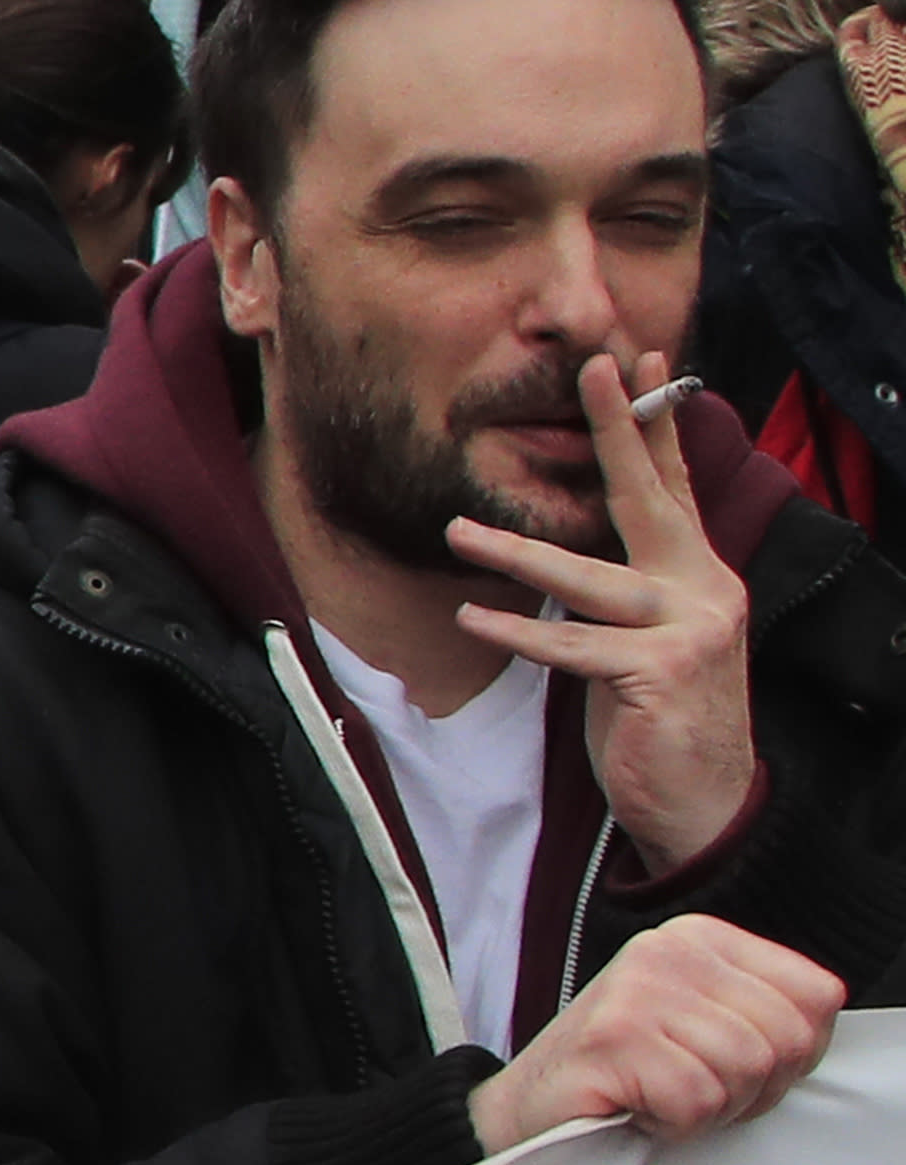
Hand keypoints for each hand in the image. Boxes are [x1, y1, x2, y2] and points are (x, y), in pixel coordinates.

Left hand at [447, 350, 760, 865]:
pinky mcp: (663, 673)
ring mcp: (691, 630)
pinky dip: (520, 634)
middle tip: (590, 371)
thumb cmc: (660, 717)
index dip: (654, 425)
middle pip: (651, 500)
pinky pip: (575, 646)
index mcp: (699, 575)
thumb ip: (621, 590)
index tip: (638, 363)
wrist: (703, 801)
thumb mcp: (646, 639)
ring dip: (518, 554)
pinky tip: (473, 617)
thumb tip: (563, 553)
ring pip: (591, 579)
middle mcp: (705, 590)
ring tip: (459, 530)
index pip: (673, 487)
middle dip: (618, 431)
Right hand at [467, 915, 843, 1152]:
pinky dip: (674, 1125)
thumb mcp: (704, 1026)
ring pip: (747, 1068)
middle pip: (788, 1036)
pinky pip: (697, 1099)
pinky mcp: (613, 1036)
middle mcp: (668, 950)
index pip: (818, 995)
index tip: (734, 1070)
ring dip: (711, 1109)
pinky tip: (636, 1109)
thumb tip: (816, 1031)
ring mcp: (637, 988)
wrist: (524, 1113)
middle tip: (695, 1093)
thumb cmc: (624, 1079)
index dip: (795, 1055)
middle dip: (753, 1089)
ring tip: (661, 1099)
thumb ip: (762, 1014)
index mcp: (701, 937)